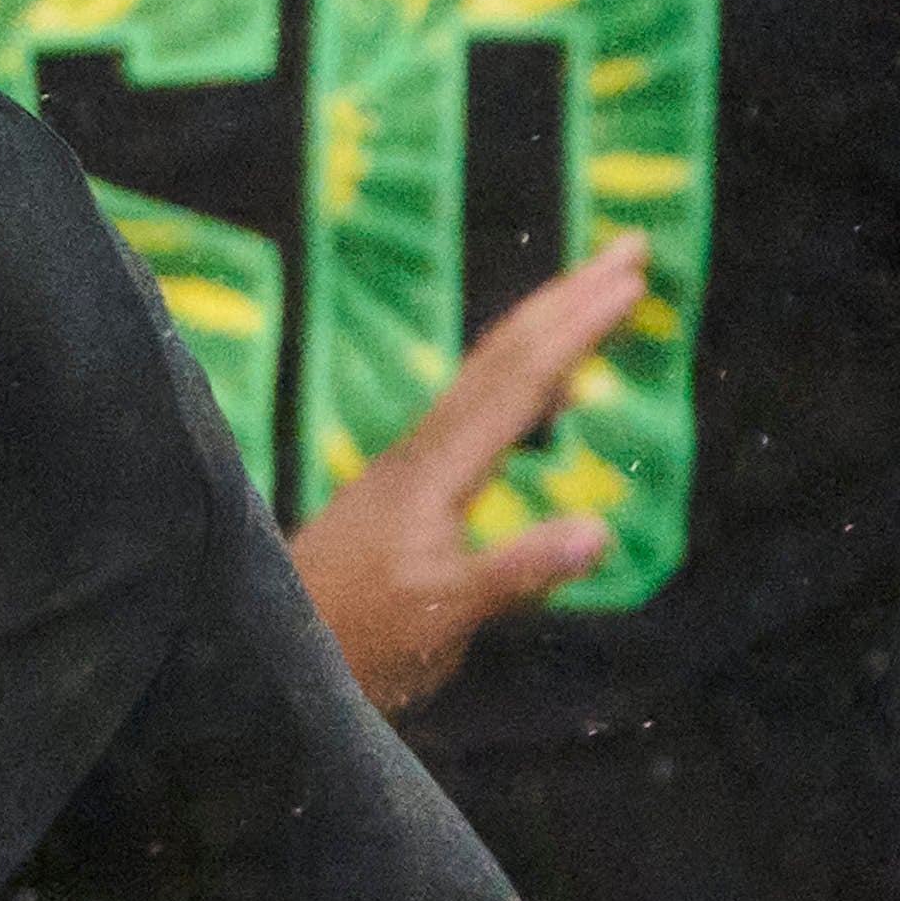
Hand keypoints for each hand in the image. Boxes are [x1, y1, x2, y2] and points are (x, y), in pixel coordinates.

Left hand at [287, 239, 652, 722]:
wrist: (268, 655)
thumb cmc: (353, 647)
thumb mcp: (441, 621)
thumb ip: (517, 574)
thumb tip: (599, 530)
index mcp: (439, 471)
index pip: (522, 379)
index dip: (580, 327)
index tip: (631, 279)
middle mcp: (423, 449)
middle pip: (504, 352)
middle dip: (570, 296)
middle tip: (630, 246)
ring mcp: (410, 463)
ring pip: (485, 370)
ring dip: (545, 324)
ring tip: (596, 290)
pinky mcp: (403, 484)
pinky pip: (474, 401)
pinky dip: (519, 371)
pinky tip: (536, 382)